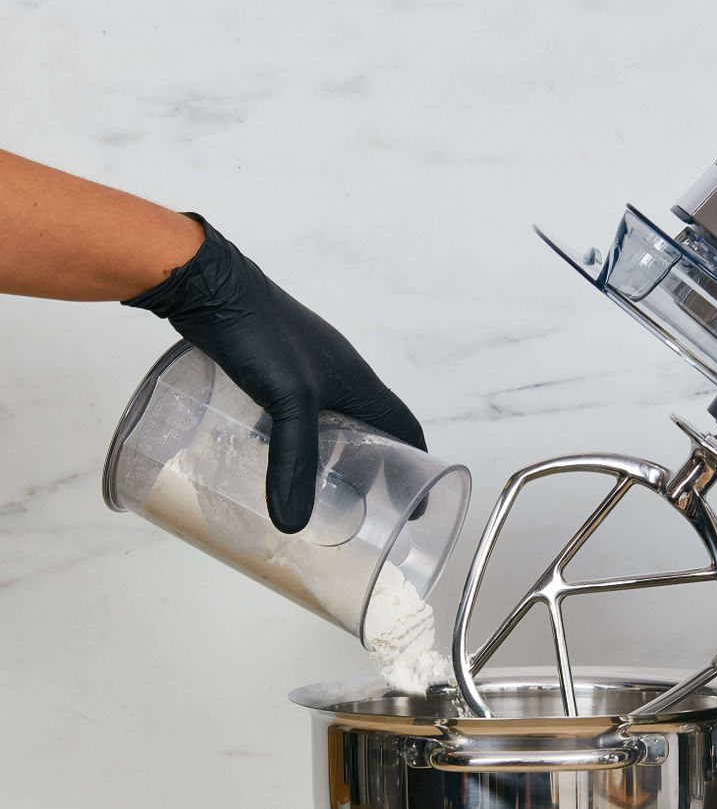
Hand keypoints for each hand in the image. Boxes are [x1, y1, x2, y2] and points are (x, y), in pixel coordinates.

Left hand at [124, 218, 424, 532]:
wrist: (209, 285)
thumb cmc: (260, 332)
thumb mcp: (288, 401)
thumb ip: (294, 461)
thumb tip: (292, 523)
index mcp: (358, 381)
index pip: (403, 426)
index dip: (415, 464)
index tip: (414, 503)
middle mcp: (338, 374)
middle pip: (371, 426)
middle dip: (374, 465)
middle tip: (365, 503)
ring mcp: (304, 369)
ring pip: (332, 420)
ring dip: (335, 453)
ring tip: (321, 488)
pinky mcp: (272, 368)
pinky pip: (297, 412)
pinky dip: (297, 438)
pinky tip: (273, 455)